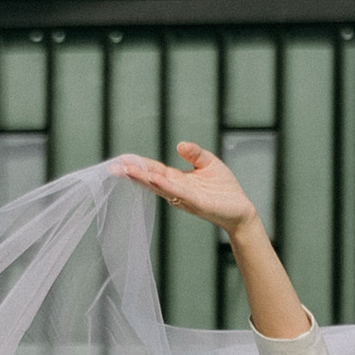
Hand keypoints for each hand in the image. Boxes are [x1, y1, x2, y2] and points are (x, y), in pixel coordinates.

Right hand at [119, 142, 257, 231]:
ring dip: (145, 179)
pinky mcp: (197, 203)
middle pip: (151, 179)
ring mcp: (185, 198)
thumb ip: (194, 154)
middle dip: (133, 173)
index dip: (138, 164)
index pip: (153, 170)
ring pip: (161, 187)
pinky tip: (156, 179)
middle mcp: (177, 189)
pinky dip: (167, 186)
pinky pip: (180, 193)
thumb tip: (179, 144)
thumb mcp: (208, 163)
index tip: (121, 159)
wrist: (241, 210)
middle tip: (113, 167)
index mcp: (177, 179)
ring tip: (129, 172)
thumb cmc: (224, 189)